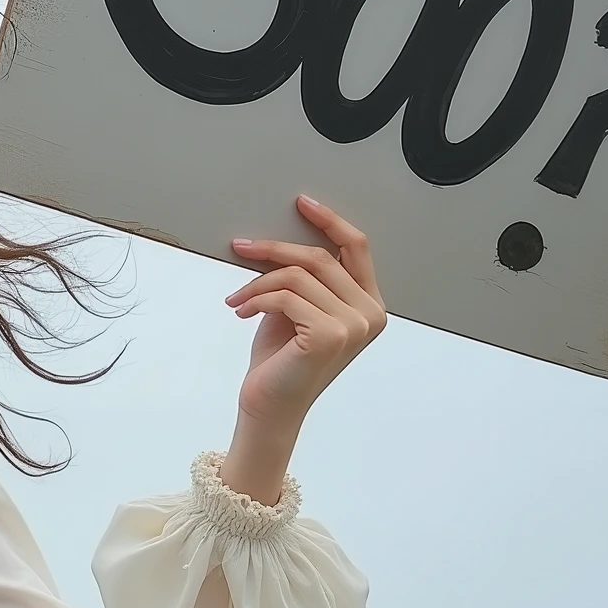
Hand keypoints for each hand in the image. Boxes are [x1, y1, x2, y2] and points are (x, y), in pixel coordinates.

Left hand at [219, 195, 385, 498]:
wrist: (269, 406)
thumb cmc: (280, 360)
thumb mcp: (294, 309)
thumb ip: (303, 279)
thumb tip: (278, 240)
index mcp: (369, 303)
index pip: (357, 247)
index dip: (329, 220)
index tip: (300, 202)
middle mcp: (371, 313)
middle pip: (320, 257)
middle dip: (274, 249)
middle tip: (240, 246)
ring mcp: (355, 325)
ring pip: (298, 275)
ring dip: (257, 282)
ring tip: (236, 299)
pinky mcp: (331, 335)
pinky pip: (285, 296)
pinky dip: (255, 299)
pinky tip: (240, 312)